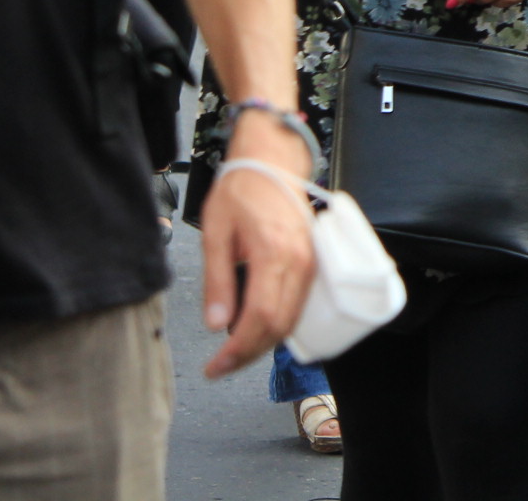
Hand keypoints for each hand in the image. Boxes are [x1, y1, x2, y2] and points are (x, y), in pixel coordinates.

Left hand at [196, 118, 316, 377]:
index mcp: (273, 253)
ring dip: (263, 342)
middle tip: (219, 366)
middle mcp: (299, 262)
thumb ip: (217, 281)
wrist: (272, 160)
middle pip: (278, 326)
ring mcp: (311, 263)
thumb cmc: (241, 190)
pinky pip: (298, 305)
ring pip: (291, 319)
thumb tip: (215, 324)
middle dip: (248, 354)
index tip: (214, 367)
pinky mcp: (313, 262)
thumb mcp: (216, 233)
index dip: (236, 350)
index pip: (259, 318)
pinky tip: (254, 328)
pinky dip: (277, 325)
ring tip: (232, 351)